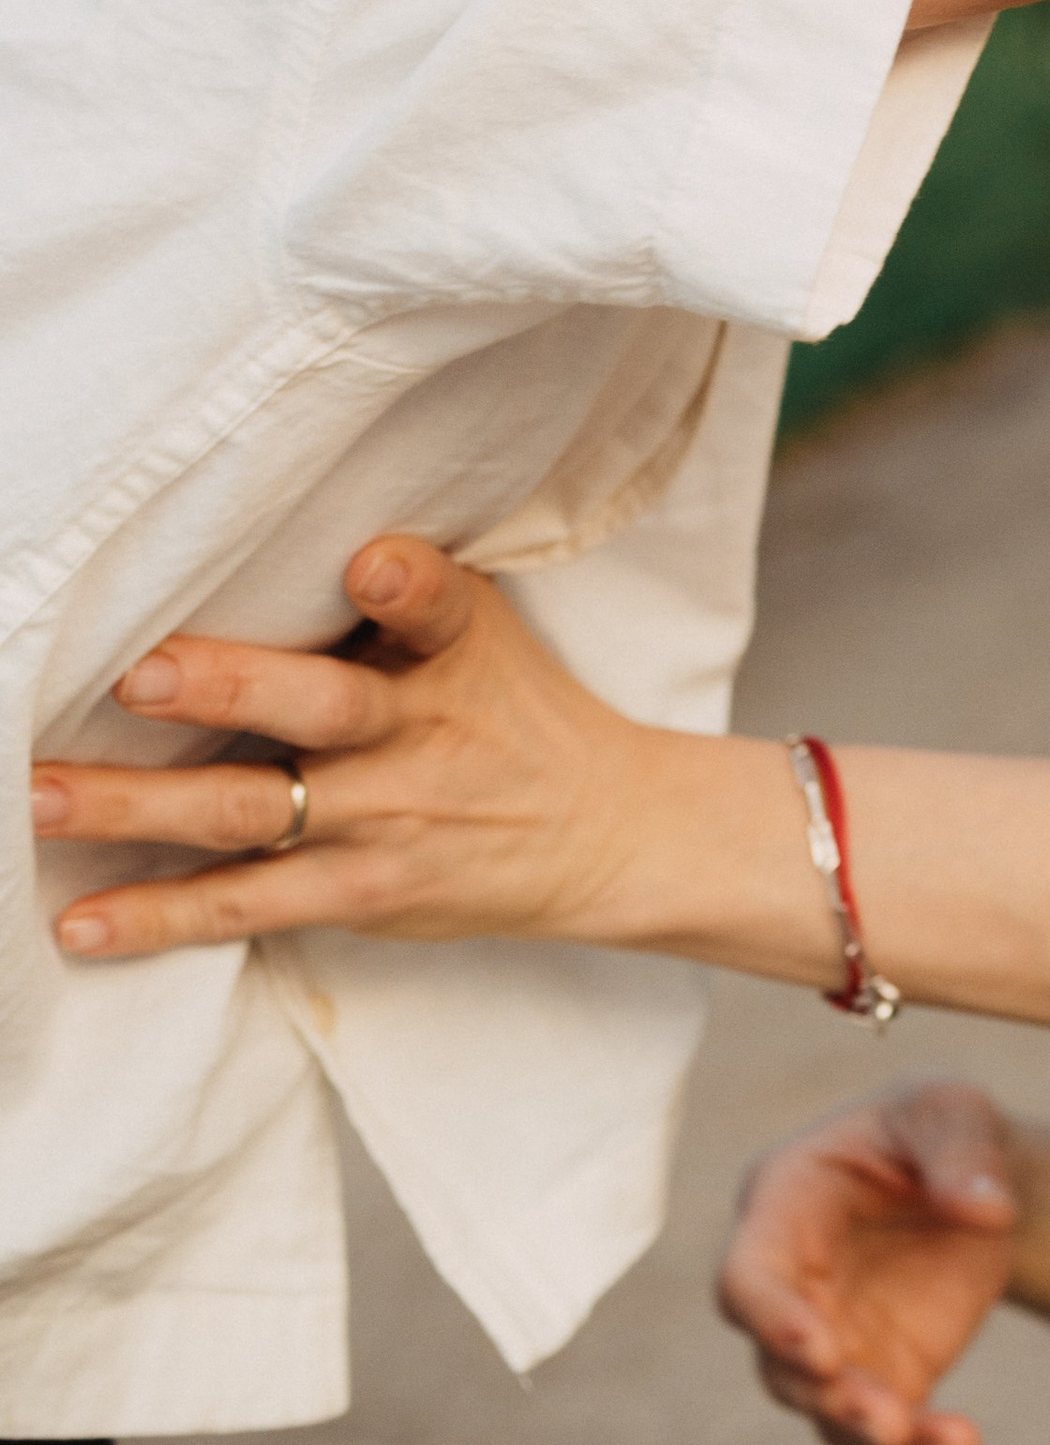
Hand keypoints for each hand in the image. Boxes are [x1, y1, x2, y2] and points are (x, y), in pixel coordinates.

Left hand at [28, 537, 733, 963]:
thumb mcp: (485, 628)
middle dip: (227, 689)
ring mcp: (381, 823)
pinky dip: (159, 917)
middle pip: (322, 710)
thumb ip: (401, 586)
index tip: (368, 564)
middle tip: (136, 677)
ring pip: (251, 813)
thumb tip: (284, 525)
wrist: (599, 834)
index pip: (441, 605)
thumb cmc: (512, 706)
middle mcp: (415, 736)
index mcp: (457, 652)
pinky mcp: (356, 894)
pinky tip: (82, 919)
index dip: (405, 584)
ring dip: (138, 806)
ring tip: (44, 797)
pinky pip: (244, 907)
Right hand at [719, 1088, 1020, 1444]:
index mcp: (784, 1206)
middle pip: (784, 1363)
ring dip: (885, 1440)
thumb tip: (987, 1213)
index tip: (820, 1349)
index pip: (750, 1275)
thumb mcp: (954, 1108)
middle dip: (833, 1395)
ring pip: (834, 1414)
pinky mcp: (883, 1387)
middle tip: (888, 1420)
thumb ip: (963, 1150)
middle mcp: (792, 1288)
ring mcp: (834, 1347)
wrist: (981, 1182)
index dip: (773, 1315)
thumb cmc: (941, 1129)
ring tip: (959, 1444)